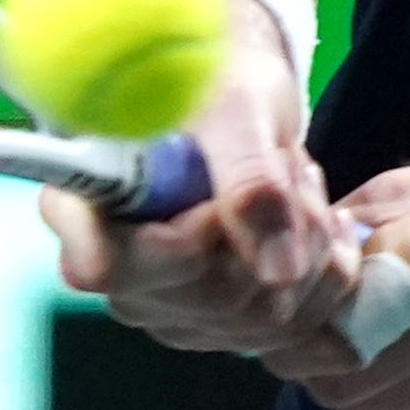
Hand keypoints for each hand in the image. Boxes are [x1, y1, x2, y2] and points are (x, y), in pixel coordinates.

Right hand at [37, 0, 355, 353]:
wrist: (235, 102)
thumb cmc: (213, 84)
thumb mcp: (234, 108)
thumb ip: (249, 178)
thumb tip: (279, 272)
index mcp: (83, 208)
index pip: (104, 267)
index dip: (179, 244)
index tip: (215, 203)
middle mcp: (118, 273)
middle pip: (214, 297)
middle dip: (274, 224)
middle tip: (281, 160)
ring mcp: (172, 309)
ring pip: (268, 315)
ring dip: (310, 239)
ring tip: (293, 179)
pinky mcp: (225, 325)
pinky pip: (301, 325)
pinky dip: (327, 266)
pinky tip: (311, 220)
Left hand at [276, 156, 409, 409]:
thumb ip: (365, 219)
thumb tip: (289, 251)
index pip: (326, 311)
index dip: (291, 317)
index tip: (285, 307)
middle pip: (338, 369)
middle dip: (310, 355)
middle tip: (313, 333)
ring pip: (366, 407)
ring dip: (346, 383)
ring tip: (364, 346)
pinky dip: (388, 404)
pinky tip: (406, 368)